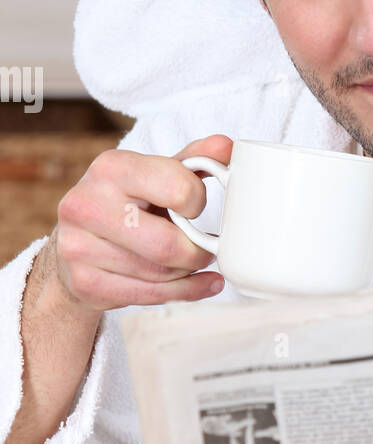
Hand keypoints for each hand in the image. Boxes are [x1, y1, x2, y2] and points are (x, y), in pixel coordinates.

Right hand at [50, 134, 232, 312]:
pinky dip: (183, 293)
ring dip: (188, 273)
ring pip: (161, 275)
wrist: (75, 244)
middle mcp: (87, 205)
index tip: (195, 208)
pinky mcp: (84, 284)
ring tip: (192, 263)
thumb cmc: (126, 204)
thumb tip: (226, 147)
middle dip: (198, 252)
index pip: (180, 190)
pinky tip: (198, 285)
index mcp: (110, 168)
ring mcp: (79, 248)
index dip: (198, 203)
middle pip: (168, 245)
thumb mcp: (156, 175)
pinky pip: (149, 297)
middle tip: (206, 249)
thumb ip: (193, 161)